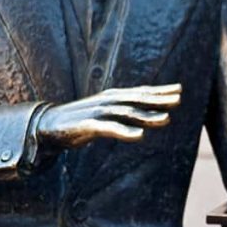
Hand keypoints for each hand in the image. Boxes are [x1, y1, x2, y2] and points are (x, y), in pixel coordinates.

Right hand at [38, 84, 181, 147]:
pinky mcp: (87, 125)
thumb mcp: (105, 114)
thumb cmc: (80, 120)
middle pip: (137, 99)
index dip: (159, 91)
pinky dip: (125, 131)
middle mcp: (108, 101)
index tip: (179, 90)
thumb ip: (125, 114)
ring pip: (127, 113)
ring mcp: (98, 112)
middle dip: (159, 99)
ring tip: (167, 119)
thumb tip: (148, 116)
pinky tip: (140, 136)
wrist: (46, 126)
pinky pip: (109, 128)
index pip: (140, 92)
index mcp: (112, 97)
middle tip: (179, 99)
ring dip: (148, 116)